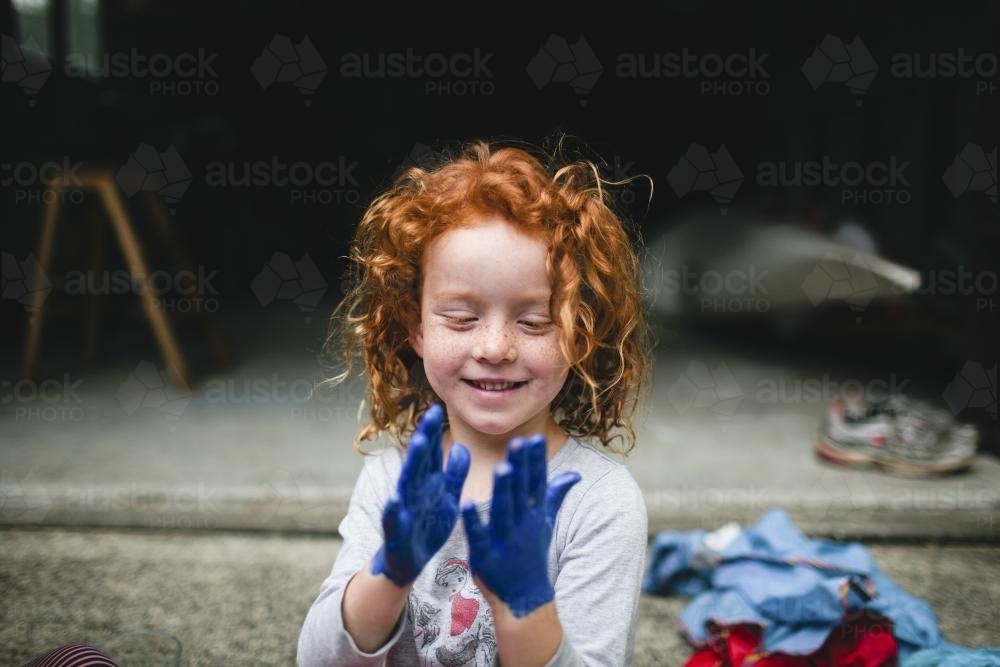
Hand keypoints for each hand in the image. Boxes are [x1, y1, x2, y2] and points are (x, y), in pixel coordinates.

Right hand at [371, 404, 469, 586]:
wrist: (407, 561)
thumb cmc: (427, 525)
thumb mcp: (445, 498)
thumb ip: (454, 475)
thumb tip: (463, 447)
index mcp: (426, 483)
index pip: (430, 453)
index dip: (433, 432)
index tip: (439, 408)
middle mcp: (413, 492)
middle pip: (419, 461)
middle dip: (426, 438)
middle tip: (432, 414)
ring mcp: (403, 511)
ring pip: (407, 484)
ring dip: (413, 464)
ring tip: (421, 444)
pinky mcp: (397, 533)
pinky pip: (395, 521)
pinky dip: (394, 511)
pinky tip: (396, 500)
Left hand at [461, 435, 580, 616]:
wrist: (524, 598)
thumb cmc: (532, 554)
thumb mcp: (545, 523)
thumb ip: (555, 495)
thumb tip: (575, 475)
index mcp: (533, 514)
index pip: (537, 483)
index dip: (535, 462)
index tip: (535, 438)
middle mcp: (522, 524)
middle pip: (521, 492)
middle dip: (520, 468)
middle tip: (518, 443)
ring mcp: (504, 540)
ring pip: (504, 510)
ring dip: (503, 490)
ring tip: (502, 468)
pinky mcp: (485, 556)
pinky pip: (479, 536)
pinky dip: (474, 521)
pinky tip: (467, 503)